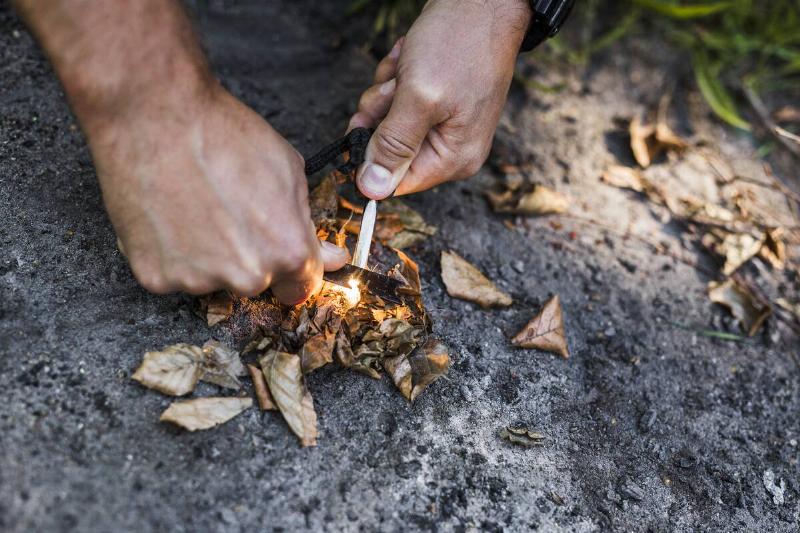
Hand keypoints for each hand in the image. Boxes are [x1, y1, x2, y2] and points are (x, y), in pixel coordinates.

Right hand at [93, 86, 347, 301]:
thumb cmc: (224, 135)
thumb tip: (331, 258)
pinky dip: (171, 253)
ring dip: (208, 255)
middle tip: (228, 211)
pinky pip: (172, 273)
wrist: (154, 117)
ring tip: (194, 206)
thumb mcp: (288, 170)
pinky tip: (169, 216)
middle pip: (255, 281)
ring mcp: (198, 280)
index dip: (292, 267)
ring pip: (212, 278)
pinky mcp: (155, 277)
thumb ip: (308, 223)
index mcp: (287, 252)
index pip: (301, 286)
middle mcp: (246, 276)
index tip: (279, 252)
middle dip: (249, 256)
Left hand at [349, 0, 530, 198]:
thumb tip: (372, 190)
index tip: (364, 125)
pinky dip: (396, 78)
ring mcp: (443, 125)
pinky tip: (409, 58)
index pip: (395, 182)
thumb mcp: (419, 98)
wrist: (482, 1)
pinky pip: (397, 102)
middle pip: (388, 151)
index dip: (370, 157)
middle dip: (381, 114)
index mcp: (453, 159)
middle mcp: (450, 149)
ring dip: (386, 91)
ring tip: (408, 66)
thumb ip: (394, 146)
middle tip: (395, 87)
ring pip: (387, 122)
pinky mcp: (435, 102)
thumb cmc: (460, 44)